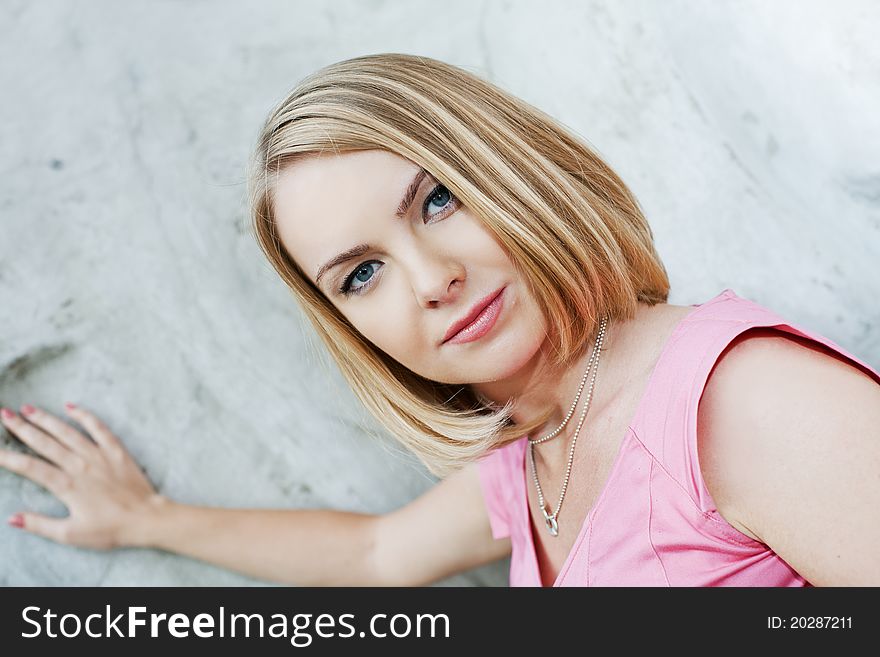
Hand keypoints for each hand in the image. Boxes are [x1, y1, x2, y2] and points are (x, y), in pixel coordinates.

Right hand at [0, 403, 163, 549]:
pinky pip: (99, 428)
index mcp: (67, 486)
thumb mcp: (71, 534)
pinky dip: (85, 416)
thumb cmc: (110, 529)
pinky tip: (71, 406)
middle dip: (22, 428)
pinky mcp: (116, 451)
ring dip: (47, 419)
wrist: (147, 518)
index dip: (8, 458)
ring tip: (27, 408)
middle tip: (4, 414)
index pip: (30, 467)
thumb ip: (40, 524)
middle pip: (45, 443)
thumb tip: (12, 519)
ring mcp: (99, 455)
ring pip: (68, 432)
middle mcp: (80, 465)